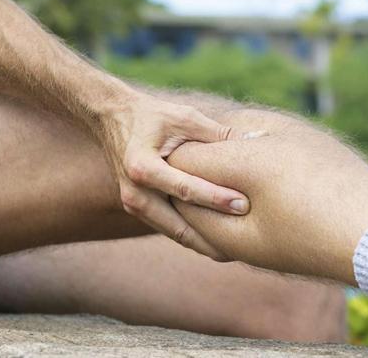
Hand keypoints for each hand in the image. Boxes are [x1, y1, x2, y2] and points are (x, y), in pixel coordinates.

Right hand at [97, 89, 253, 258]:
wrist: (112, 117)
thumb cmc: (152, 115)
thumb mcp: (184, 117)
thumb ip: (217, 133)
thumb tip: (256, 142)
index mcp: (142, 166)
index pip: (186, 189)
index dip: (216, 198)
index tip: (243, 205)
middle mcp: (134, 192)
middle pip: (178, 225)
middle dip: (211, 238)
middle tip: (244, 246)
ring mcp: (132, 204)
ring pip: (174, 232)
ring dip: (202, 243)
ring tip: (233, 251)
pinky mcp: (136, 208)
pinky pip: (168, 227)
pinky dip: (191, 235)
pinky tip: (214, 241)